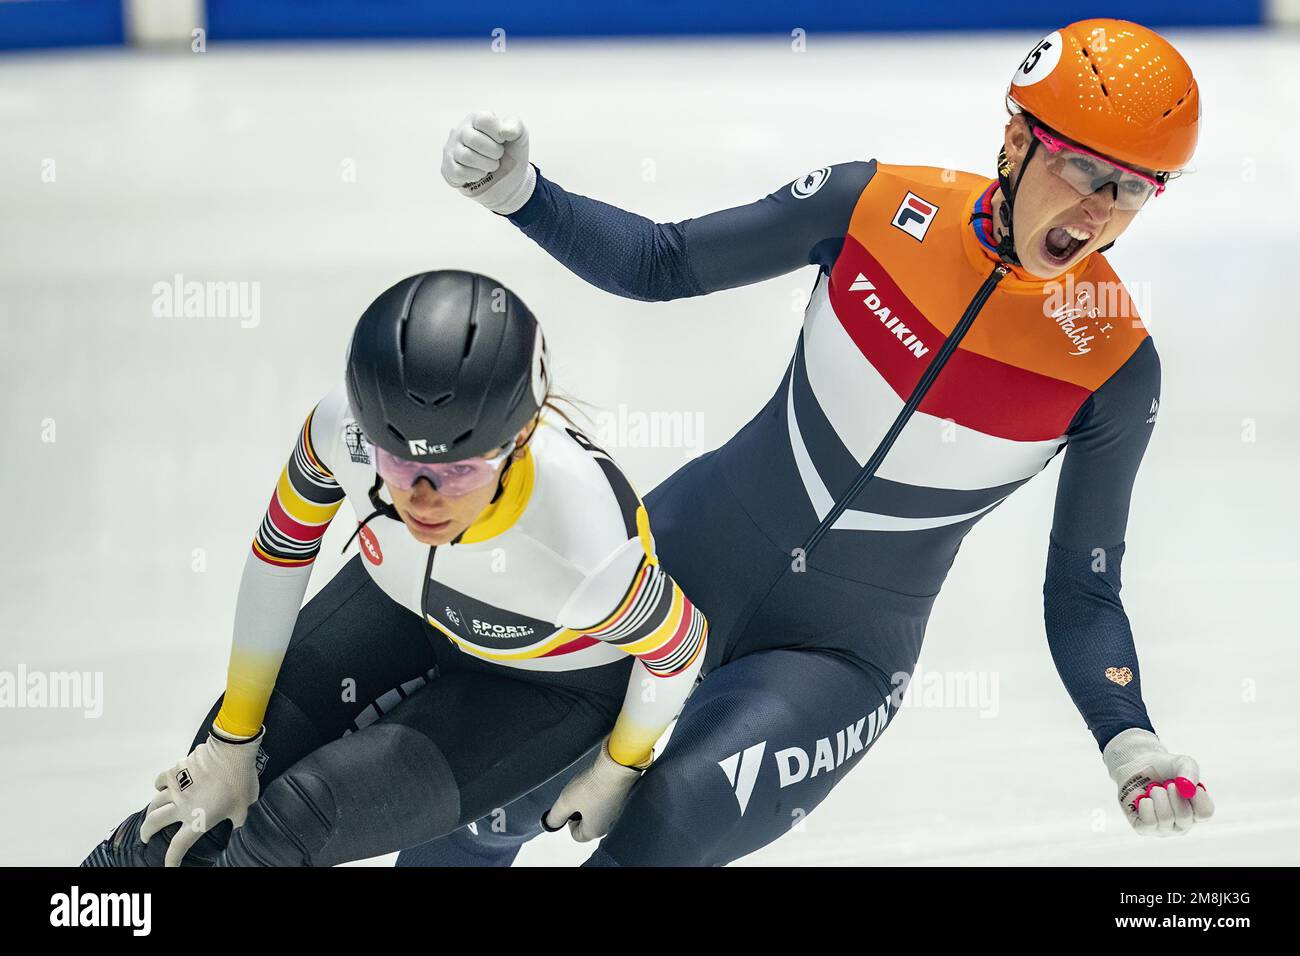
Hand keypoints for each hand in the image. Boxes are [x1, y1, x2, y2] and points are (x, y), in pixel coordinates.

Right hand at [140, 726, 262, 865]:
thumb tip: (239, 825)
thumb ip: (238, 820)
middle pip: (154, 824)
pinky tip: (161, 786)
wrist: (232, 753)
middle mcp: (181, 807)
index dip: (171, 859)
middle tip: (145, 837)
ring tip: (150, 814)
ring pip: (154, 803)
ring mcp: (175, 789)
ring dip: (150, 810)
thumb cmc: (240, 781)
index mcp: (198, 820)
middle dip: (146, 833)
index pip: (179, 846)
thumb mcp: (244, 808)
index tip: (169, 866)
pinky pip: (160, 780)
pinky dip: (159, 785)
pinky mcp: (175, 771)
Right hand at [441, 111, 536, 213]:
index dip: (498, 134)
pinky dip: (476, 175)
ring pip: (466, 156)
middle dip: (494, 152)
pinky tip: (481, 173)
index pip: (484, 120)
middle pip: (474, 139)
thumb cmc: (510, 154)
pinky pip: (459, 172)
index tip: (502, 141)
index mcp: (477, 119)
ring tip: (491, 165)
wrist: (508, 181)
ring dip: (486, 165)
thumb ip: (516, 126)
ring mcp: (452, 149)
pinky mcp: (448, 168)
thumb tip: (506, 131)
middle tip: (498, 156)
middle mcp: (461, 131)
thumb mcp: (520, 137)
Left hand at [542, 738, 646, 841]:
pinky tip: (597, 782)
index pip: (576, 835)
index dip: (569, 821)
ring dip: (589, 801)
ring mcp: (616, 812)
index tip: (570, 805)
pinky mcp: (621, 799)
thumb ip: (555, 816)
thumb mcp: (565, 802)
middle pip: (587, 824)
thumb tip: (551, 824)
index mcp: (595, 831)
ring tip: (587, 786)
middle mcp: (607, 825)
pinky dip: (599, 794)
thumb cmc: (592, 786)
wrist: (616, 767)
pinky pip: (605, 801)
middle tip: (577, 795)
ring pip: (596, 811)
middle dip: (579, 810)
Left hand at [1102, 727, 1214, 836]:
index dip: (1199, 798)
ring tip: (1155, 788)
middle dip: (1174, 795)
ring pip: (1166, 818)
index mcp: (1195, 811)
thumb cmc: (1164, 768)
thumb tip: (1188, 787)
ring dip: (1159, 796)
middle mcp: (1181, 824)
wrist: (1137, 766)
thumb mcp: (1182, 762)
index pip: (1205, 813)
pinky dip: (1146, 805)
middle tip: (1168, 784)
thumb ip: (1190, 771)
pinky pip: (1149, 822)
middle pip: (1185, 817)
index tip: (1192, 785)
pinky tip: (1145, 798)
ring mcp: (1163, 828)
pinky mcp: (1144, 828)